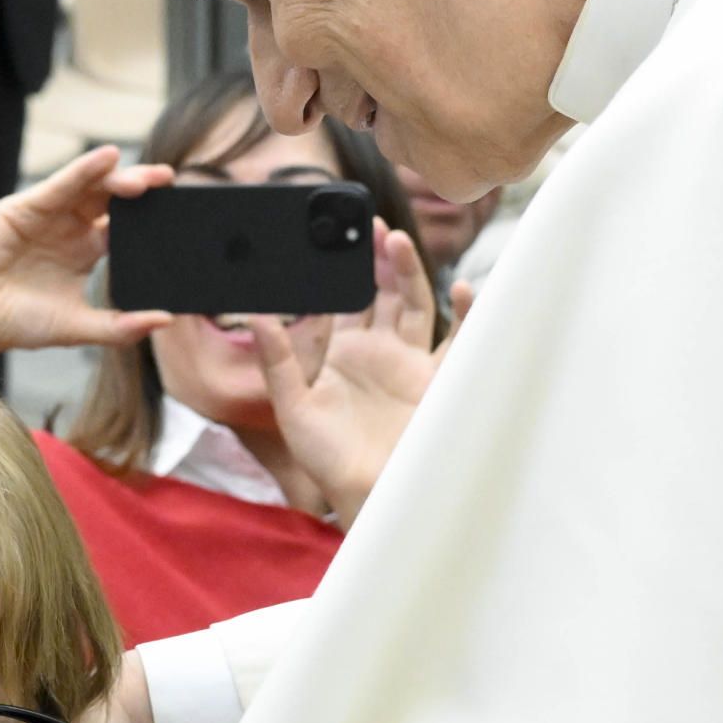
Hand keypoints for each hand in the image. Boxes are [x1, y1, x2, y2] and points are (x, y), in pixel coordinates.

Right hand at [0, 147, 174, 369]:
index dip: (149, 218)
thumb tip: (166, 320)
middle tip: (170, 182)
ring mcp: (47, 214)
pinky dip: (83, 169)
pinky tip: (107, 158)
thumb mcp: (79, 327)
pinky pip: (60, 183)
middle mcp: (67, 228)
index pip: (123, 226)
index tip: (180, 215)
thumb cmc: (16, 322)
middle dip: (140, 189)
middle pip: (111, 200)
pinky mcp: (25, 206)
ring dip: (118, 178)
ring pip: (89, 187)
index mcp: (82, 252)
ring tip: (148, 178)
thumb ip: (122, 325)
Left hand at [250, 227, 448, 528]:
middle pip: (382, 292)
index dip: (342, 269)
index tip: (336, 236)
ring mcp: (410, 364)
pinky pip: (458, 340)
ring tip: (396, 240)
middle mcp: (378, 353)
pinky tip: (464, 289)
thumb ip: (278, 361)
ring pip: (414, 304)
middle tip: (369, 225)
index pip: (344, 300)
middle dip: (378, 258)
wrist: (371, 498)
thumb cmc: (329, 461)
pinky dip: (466, 315)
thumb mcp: (293, 408)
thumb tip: (256, 316)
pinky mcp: (438, 380)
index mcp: (343, 354)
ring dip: (408, 271)